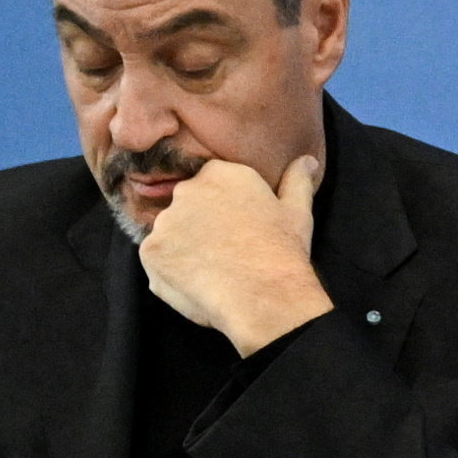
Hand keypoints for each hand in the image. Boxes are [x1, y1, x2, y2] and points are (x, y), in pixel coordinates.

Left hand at [138, 152, 333, 352]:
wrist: (263, 296)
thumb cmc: (283, 251)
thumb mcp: (298, 212)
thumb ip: (297, 181)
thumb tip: (307, 161)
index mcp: (222, 174)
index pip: (212, 183)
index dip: (224, 208)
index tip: (239, 227)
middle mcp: (187, 190)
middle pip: (187, 207)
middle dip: (200, 226)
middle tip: (226, 252)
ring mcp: (165, 222)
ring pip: (171, 235)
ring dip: (185, 250)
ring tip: (214, 272)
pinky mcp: (150, 252)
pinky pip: (158, 262)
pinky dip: (173, 273)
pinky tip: (200, 284)